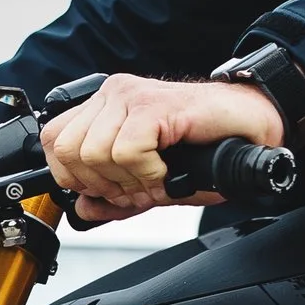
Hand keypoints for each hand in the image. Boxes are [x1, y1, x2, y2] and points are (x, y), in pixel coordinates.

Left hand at [39, 73, 285, 225]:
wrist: (251, 127)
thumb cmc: (208, 147)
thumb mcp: (152, 182)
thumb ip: (114, 197)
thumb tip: (81, 209)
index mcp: (104, 107)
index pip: (53, 142)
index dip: (74, 178)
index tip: (110, 191)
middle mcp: (112, 95)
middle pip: (66, 151)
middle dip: (100, 183)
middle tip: (137, 187)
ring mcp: (130, 96)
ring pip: (93, 152)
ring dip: (127, 179)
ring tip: (156, 177)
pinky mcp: (153, 105)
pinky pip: (127, 150)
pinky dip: (147, 172)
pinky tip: (167, 169)